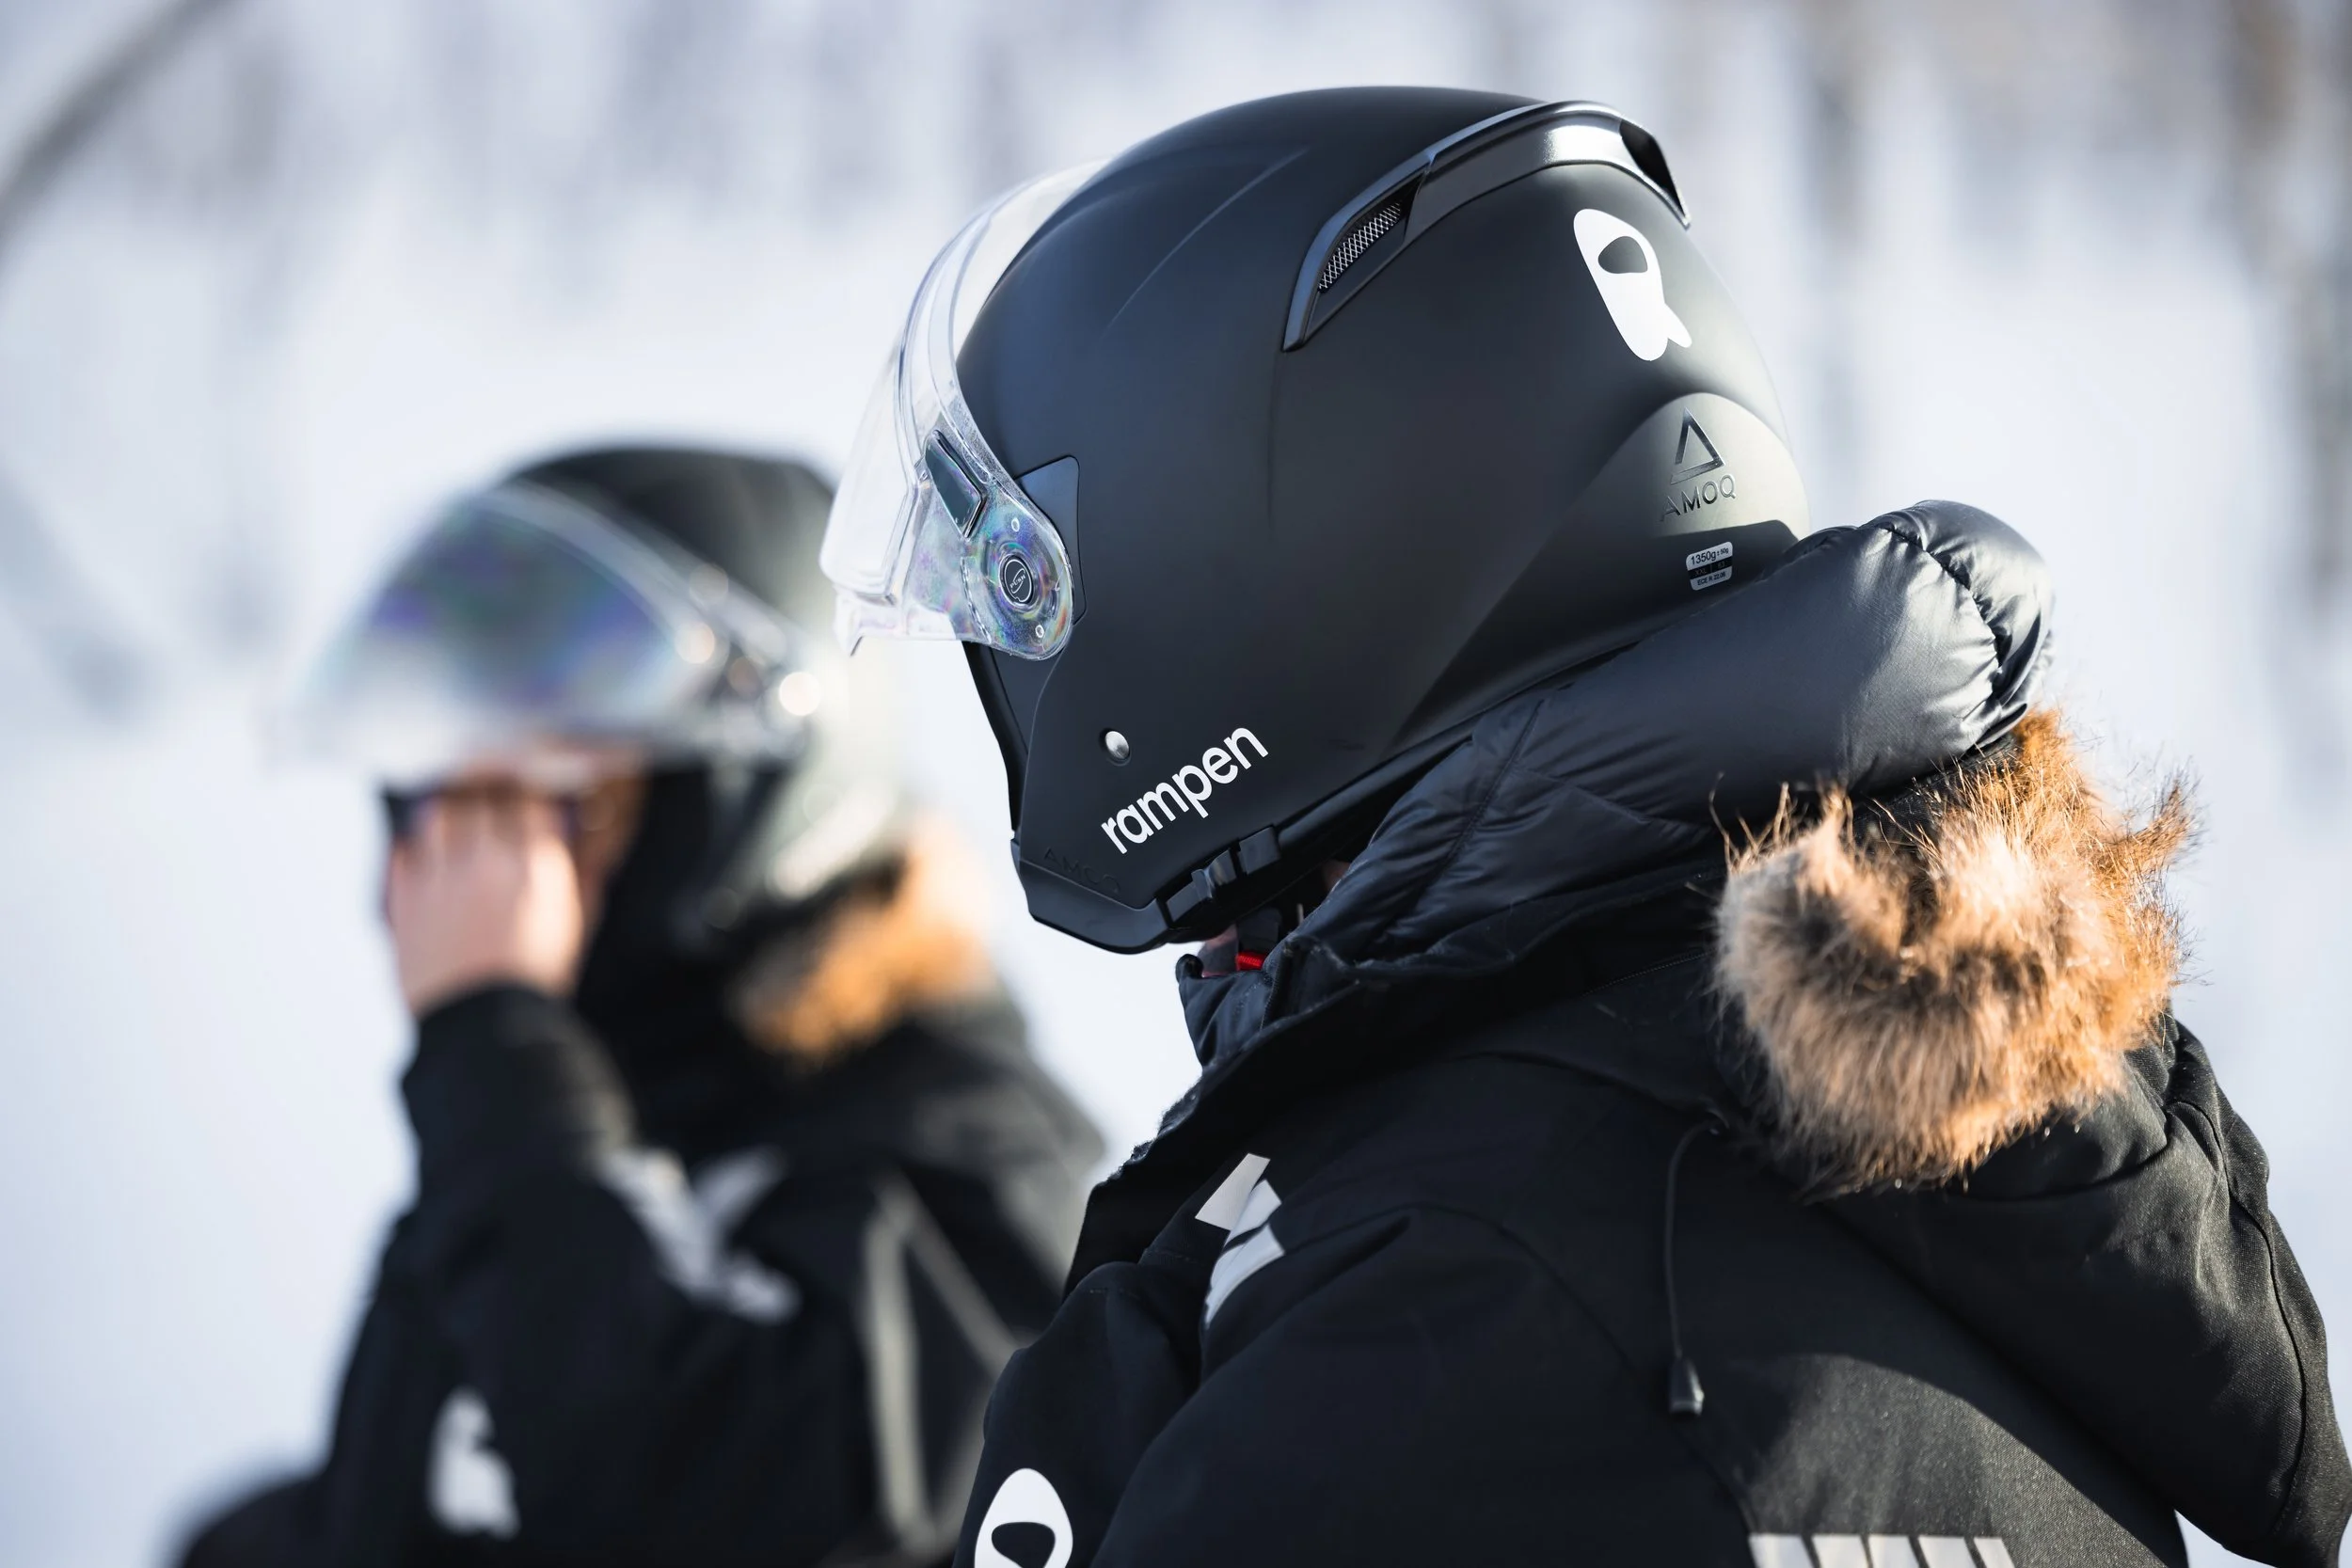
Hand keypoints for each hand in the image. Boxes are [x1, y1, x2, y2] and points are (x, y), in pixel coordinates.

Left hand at [386, 787, 585, 1015]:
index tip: (528, 805)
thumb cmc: (534, 980)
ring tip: (454, 824)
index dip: (529, 799)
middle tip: (490, 806)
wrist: (483, 1022)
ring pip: (438, 814)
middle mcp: (486, 861)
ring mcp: (442, 877)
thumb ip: (580, 882)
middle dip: (488, 799)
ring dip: (448, 815)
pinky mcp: (407, 898)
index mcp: (535, 866)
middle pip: (481, 799)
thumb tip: (580, 851)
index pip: (530, 803)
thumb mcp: (575, 927)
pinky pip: (404, 852)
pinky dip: (414, 849)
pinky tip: (425, 858)